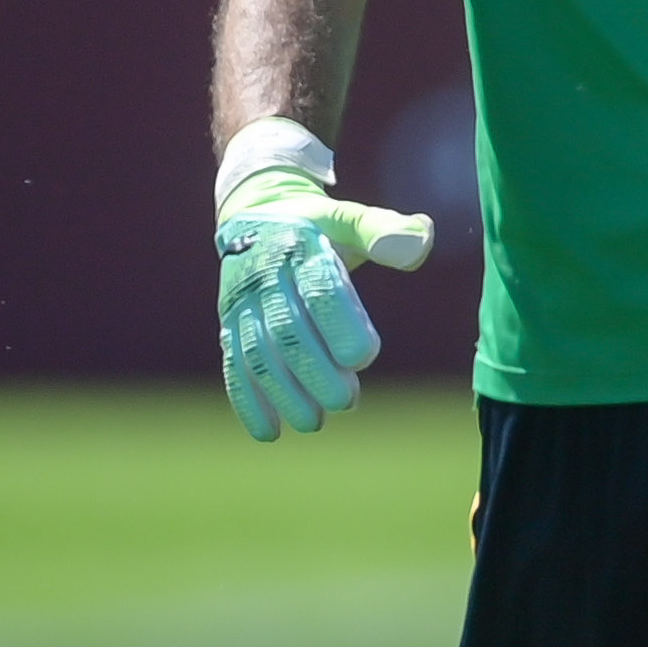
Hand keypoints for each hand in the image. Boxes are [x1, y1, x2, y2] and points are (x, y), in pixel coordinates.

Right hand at [213, 121, 432, 440]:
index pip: (319, 289)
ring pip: (258, 353)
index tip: (365, 357)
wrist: (256, 214)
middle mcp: (264, 276)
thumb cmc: (319, 226)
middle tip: (346, 403)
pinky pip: (234, 364)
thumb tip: (419, 242)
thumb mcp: (350, 218)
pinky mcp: (228, 324)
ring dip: (283, 393)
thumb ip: (384, 230)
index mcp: (300, 247)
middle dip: (314, 371)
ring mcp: (241, 303)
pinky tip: (269, 432)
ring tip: (314, 422)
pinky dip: (247, 400)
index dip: (339, 324)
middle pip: (287, 330)